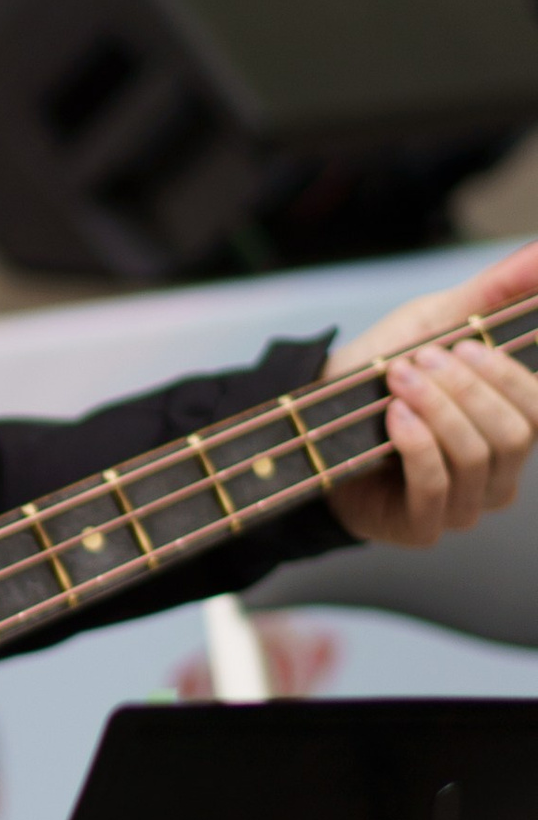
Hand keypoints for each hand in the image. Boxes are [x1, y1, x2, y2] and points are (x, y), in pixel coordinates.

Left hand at [327, 242, 537, 549]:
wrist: (305, 416)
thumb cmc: (377, 372)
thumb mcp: (434, 323)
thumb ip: (494, 293)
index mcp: (508, 426)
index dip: (507, 375)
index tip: (462, 344)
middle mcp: (498, 472)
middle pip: (515, 434)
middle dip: (465, 390)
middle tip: (418, 362)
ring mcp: (464, 506)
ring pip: (479, 458)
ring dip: (436, 410)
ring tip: (396, 382)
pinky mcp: (423, 527)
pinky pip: (438, 487)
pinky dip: (417, 444)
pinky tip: (393, 417)